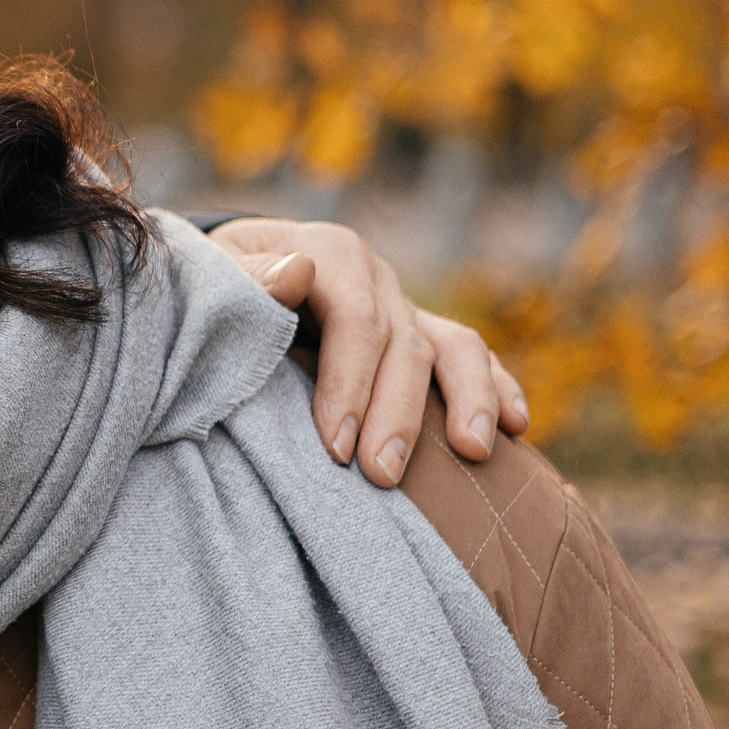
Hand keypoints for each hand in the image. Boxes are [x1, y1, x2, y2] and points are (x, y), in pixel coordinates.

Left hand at [207, 217, 529, 487]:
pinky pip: (469, 357)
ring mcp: (403, 304)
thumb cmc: (212, 286)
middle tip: (380, 476)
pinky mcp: (418, 333)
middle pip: (403, 343)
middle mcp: (374, 276)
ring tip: (473, 453)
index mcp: (327, 251)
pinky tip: (517, 428)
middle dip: (396, 413)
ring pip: (454, 346)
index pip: (354, 317)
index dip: (350, 382)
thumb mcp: (211, 272)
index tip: (335, 447)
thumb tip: (298, 275)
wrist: (225, 275)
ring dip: (468, 400)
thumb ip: (245, 277)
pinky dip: (496, 388)